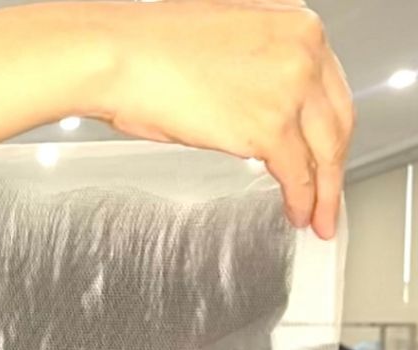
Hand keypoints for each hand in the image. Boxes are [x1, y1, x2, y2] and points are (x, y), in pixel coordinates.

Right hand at [90, 0, 353, 239]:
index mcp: (294, 24)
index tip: (323, 149)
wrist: (122, 56)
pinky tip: (298, 214)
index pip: (328, 86)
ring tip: (318, 216)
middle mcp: (303, 50)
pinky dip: (302, 201)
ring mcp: (291, 89)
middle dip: (334, 165)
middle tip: (331, 193)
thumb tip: (251, 109)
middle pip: (337, 121)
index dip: (327, 127)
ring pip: (325, 152)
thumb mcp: (224, 44)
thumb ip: (253, 72)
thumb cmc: (149, 49)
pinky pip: (298, 176)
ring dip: (324, 192)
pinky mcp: (270, 128)